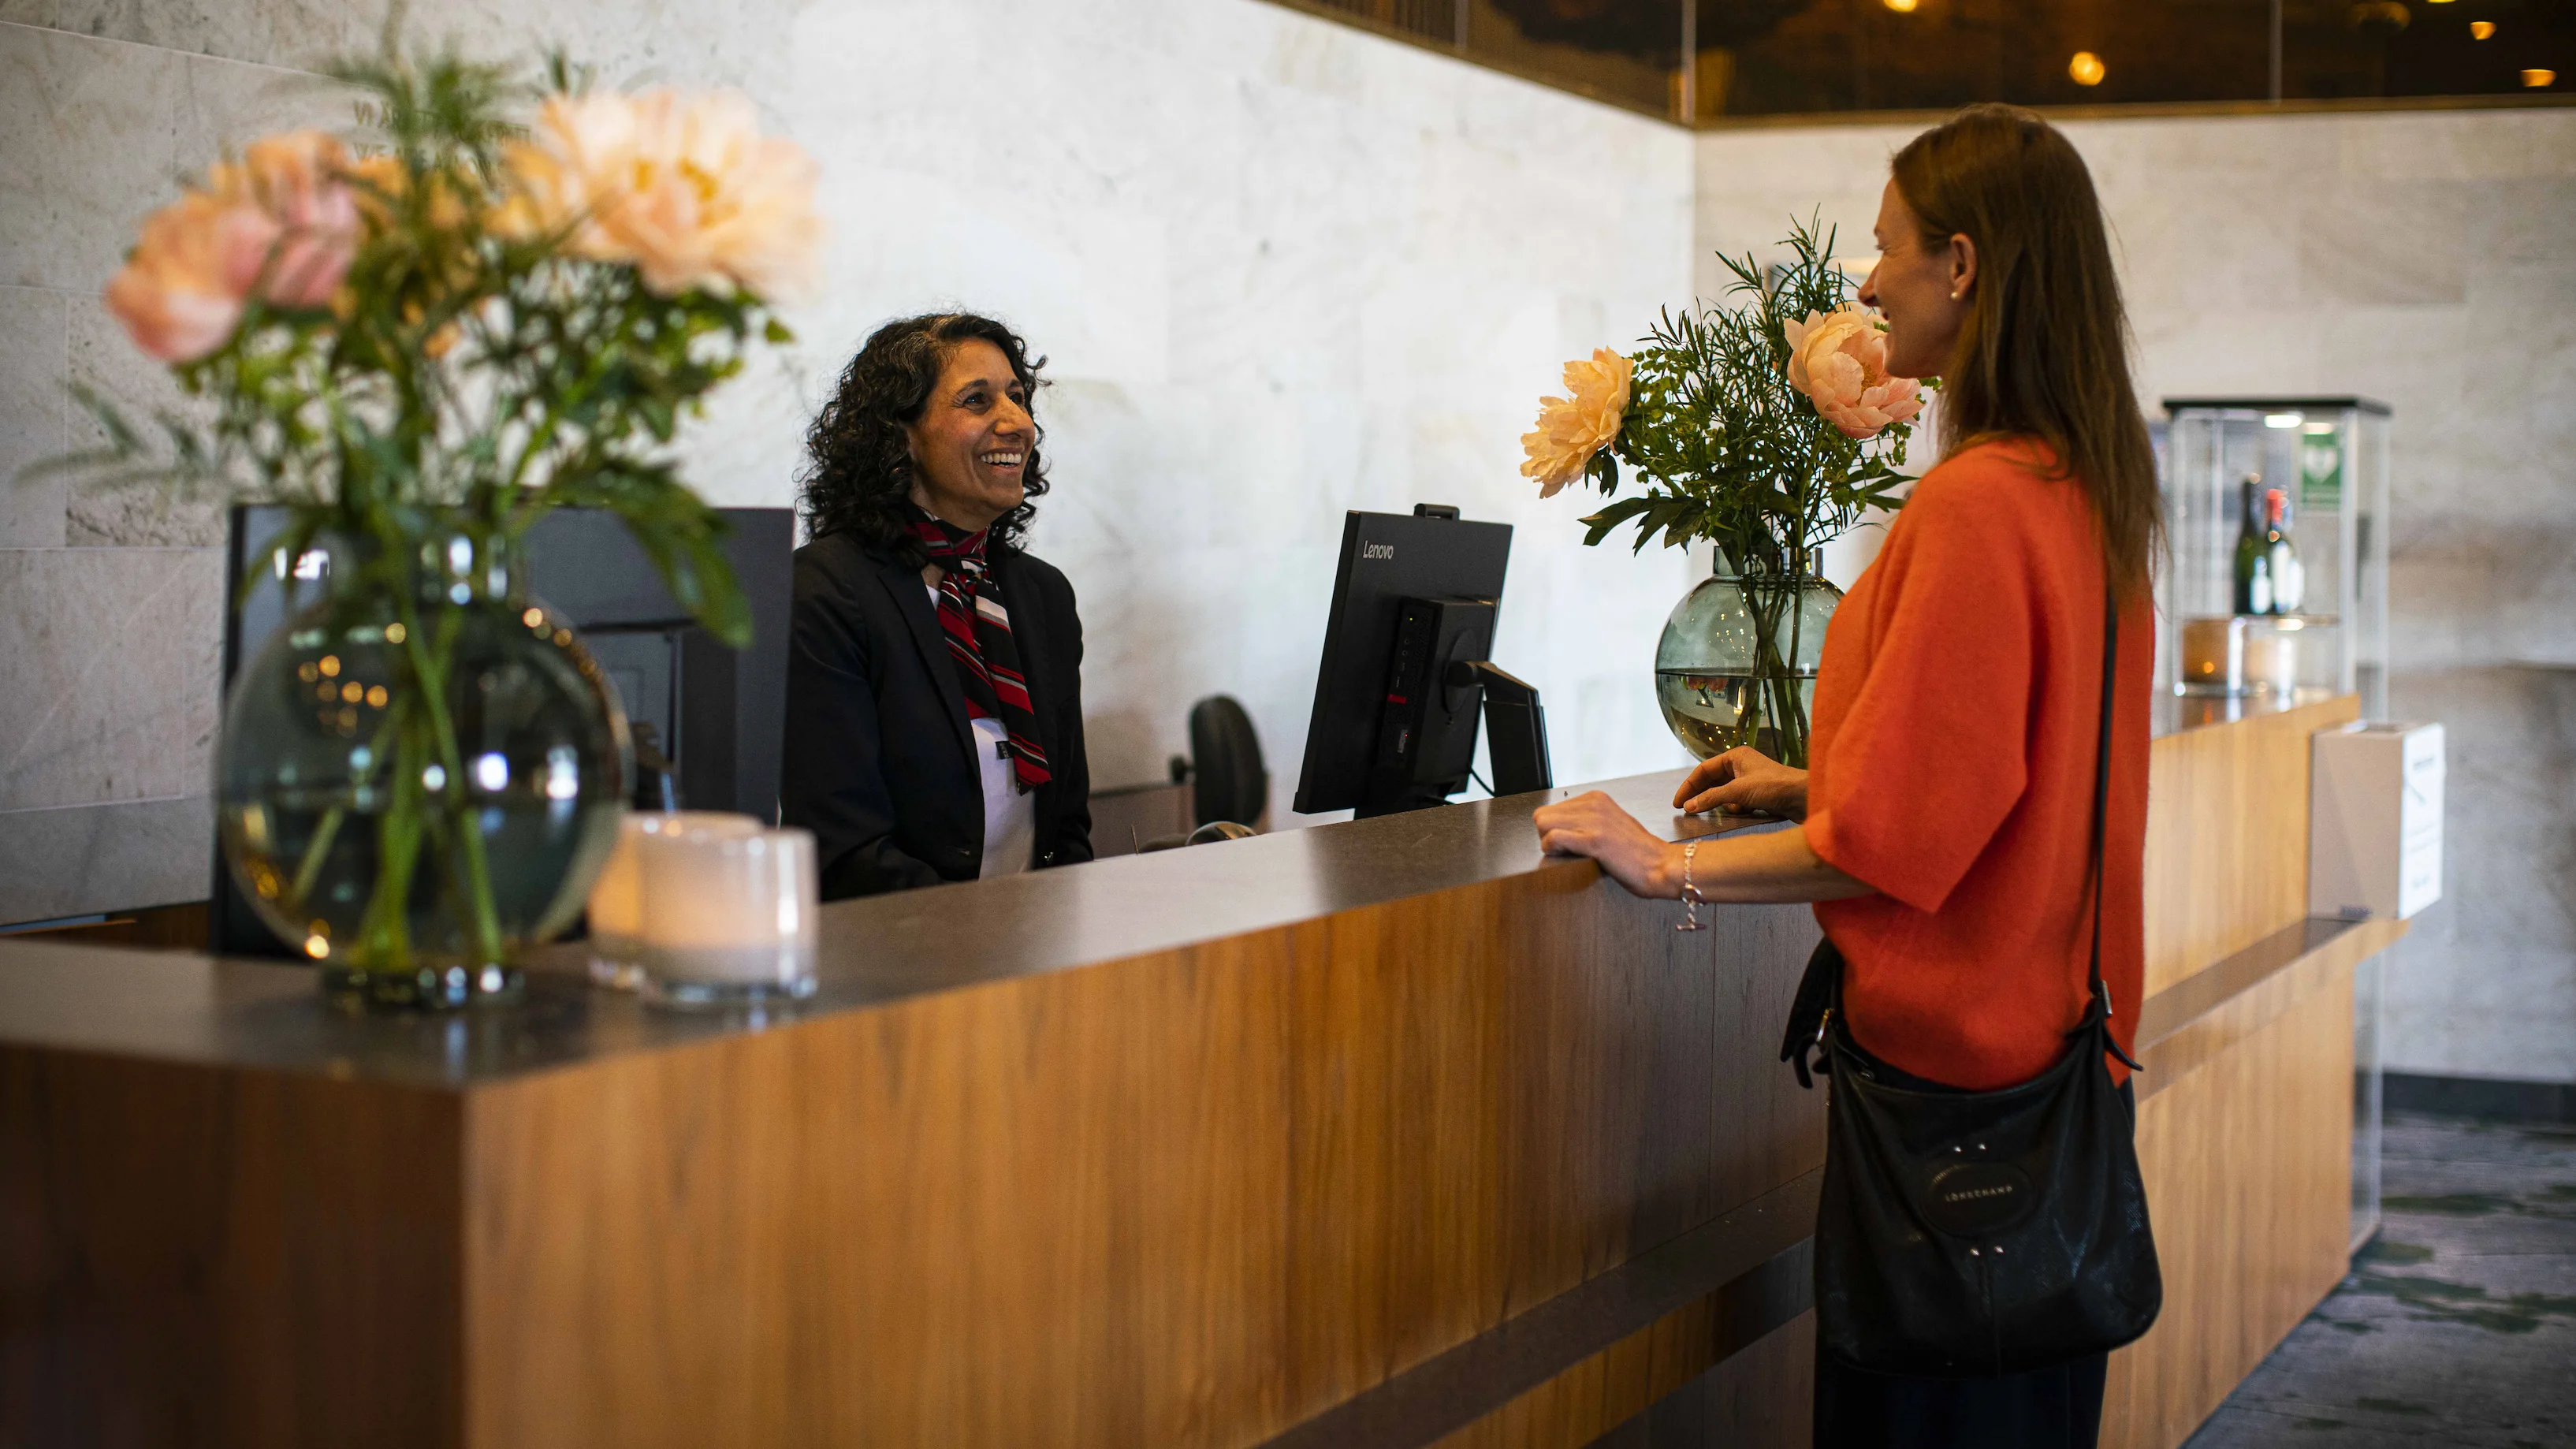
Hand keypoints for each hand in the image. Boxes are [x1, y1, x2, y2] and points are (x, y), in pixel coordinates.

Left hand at [1533, 791, 1671, 898]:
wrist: (1662, 865)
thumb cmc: (1638, 853)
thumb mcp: (1612, 823)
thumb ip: (1589, 819)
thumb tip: (1563, 827)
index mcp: (1596, 798)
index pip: (1551, 808)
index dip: (1553, 828)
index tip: (1567, 841)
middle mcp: (1593, 804)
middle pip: (1542, 815)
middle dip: (1546, 835)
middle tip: (1563, 850)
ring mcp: (1594, 820)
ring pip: (1543, 824)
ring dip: (1548, 843)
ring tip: (1566, 854)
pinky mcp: (1594, 839)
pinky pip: (1554, 838)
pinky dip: (1552, 849)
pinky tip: (1565, 856)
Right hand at [1673, 747, 1807, 819]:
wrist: (1805, 797)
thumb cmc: (1773, 786)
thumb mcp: (1738, 791)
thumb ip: (1711, 798)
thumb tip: (1688, 806)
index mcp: (1735, 756)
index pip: (1703, 770)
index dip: (1688, 786)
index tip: (1677, 803)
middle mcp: (1741, 765)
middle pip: (1712, 781)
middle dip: (1703, 796)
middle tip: (1688, 811)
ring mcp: (1750, 780)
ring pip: (1724, 793)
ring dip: (1723, 803)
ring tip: (1726, 810)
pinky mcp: (1758, 794)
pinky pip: (1737, 801)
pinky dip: (1736, 808)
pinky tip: (1743, 812)